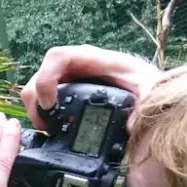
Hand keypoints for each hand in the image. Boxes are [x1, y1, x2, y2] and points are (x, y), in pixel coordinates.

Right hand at [20, 45, 161, 130]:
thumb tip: (129, 126)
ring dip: (37, 108)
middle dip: (36, 100)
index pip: (57, 57)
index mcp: (91, 58)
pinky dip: (43, 113)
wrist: (150, 89)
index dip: (46, 78)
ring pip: (38, 87)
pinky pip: (46, 98)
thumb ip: (143, 104)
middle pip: (40, 74)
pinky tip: (52, 127)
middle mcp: (75, 65)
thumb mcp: (149, 91)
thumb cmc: (146, 84)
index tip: (50, 104)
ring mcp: (68, 78)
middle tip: (45, 125)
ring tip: (47, 128)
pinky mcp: (67, 91)